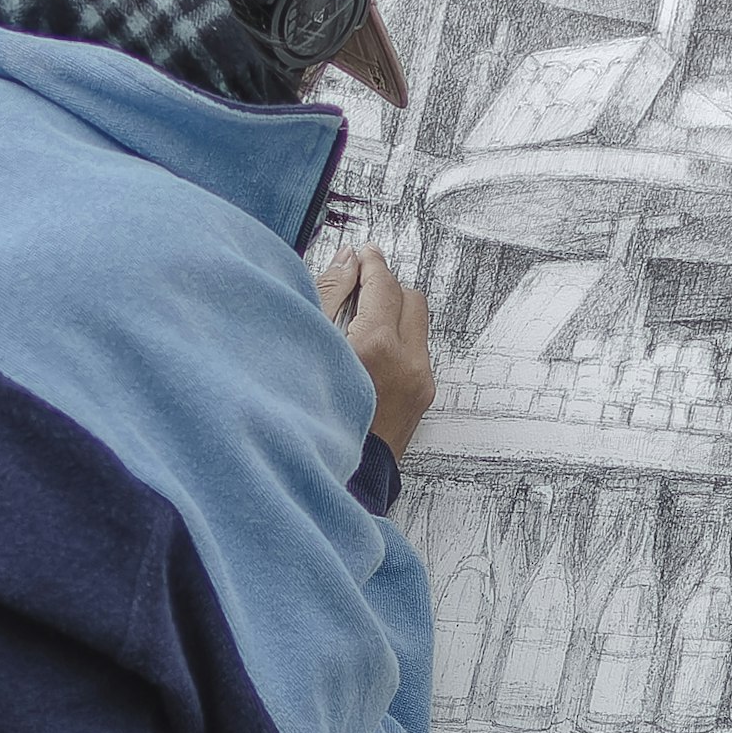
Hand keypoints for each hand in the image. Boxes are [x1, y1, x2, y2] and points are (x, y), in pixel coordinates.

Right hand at [322, 246, 434, 453]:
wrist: (337, 478)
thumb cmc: (311, 417)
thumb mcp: (308, 345)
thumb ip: (329, 297)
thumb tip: (348, 262)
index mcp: (376, 344)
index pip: (383, 282)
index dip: (370, 261)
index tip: (360, 254)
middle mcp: (407, 360)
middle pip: (410, 297)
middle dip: (386, 287)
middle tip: (358, 289)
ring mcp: (420, 381)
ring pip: (417, 325)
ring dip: (394, 315)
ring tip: (360, 326)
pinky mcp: (423, 398)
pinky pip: (416, 352)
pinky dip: (397, 342)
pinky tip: (368, 355)